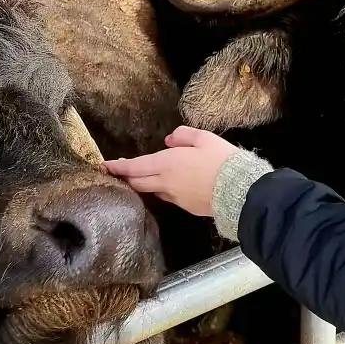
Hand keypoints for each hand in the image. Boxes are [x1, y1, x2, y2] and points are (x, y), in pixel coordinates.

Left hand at [104, 126, 239, 217]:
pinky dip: (162, 190)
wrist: (240, 191)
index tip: (104, 166)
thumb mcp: (204, 138)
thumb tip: (169, 140)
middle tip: (117, 172)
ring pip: (152, 191)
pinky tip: (168, 185)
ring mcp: (175, 198)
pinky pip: (168, 197)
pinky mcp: (187, 207)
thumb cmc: (222, 161)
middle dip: (125, 177)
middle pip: (137, 182)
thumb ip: (183, 135)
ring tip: (139, 177)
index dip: (117, 167)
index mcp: (167, 164)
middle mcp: (166, 183)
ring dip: (142, 184)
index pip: (134, 167)